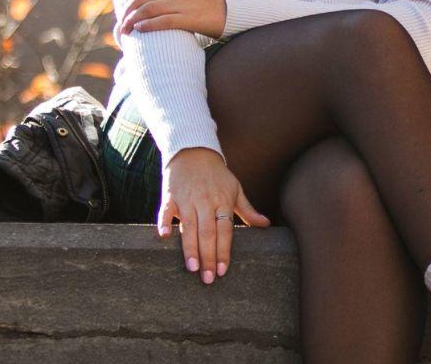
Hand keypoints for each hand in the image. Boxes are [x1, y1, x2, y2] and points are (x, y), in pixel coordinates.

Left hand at [116, 0, 226, 40]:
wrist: (231, 8)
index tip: (123, 8)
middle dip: (126, 11)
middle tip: (121, 23)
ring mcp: (183, 3)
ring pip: (149, 9)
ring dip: (132, 20)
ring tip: (126, 29)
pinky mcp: (189, 18)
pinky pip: (163, 21)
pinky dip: (148, 25)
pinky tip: (140, 29)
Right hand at [159, 147, 269, 283]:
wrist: (194, 151)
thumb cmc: (217, 175)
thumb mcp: (235, 189)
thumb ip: (247, 210)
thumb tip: (265, 225)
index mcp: (223, 201)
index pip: (225, 229)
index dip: (224, 250)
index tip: (222, 271)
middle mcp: (206, 201)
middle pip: (208, 232)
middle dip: (208, 256)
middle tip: (207, 279)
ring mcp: (187, 198)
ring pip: (189, 226)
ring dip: (190, 247)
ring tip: (192, 268)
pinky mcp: (170, 196)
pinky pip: (166, 210)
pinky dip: (164, 222)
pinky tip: (164, 236)